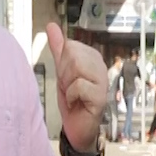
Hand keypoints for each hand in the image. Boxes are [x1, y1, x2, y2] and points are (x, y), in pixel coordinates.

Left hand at [46, 22, 107, 150]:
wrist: (76, 128)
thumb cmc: (72, 100)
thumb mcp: (62, 72)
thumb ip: (58, 48)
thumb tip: (52, 26)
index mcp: (92, 58)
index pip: (70, 46)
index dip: (63, 64)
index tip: (67, 79)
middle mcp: (100, 67)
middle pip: (73, 54)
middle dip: (65, 74)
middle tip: (70, 88)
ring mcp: (103, 82)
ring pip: (77, 67)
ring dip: (69, 85)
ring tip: (75, 95)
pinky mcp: (101, 97)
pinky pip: (79, 86)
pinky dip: (72, 96)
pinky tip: (78, 103)